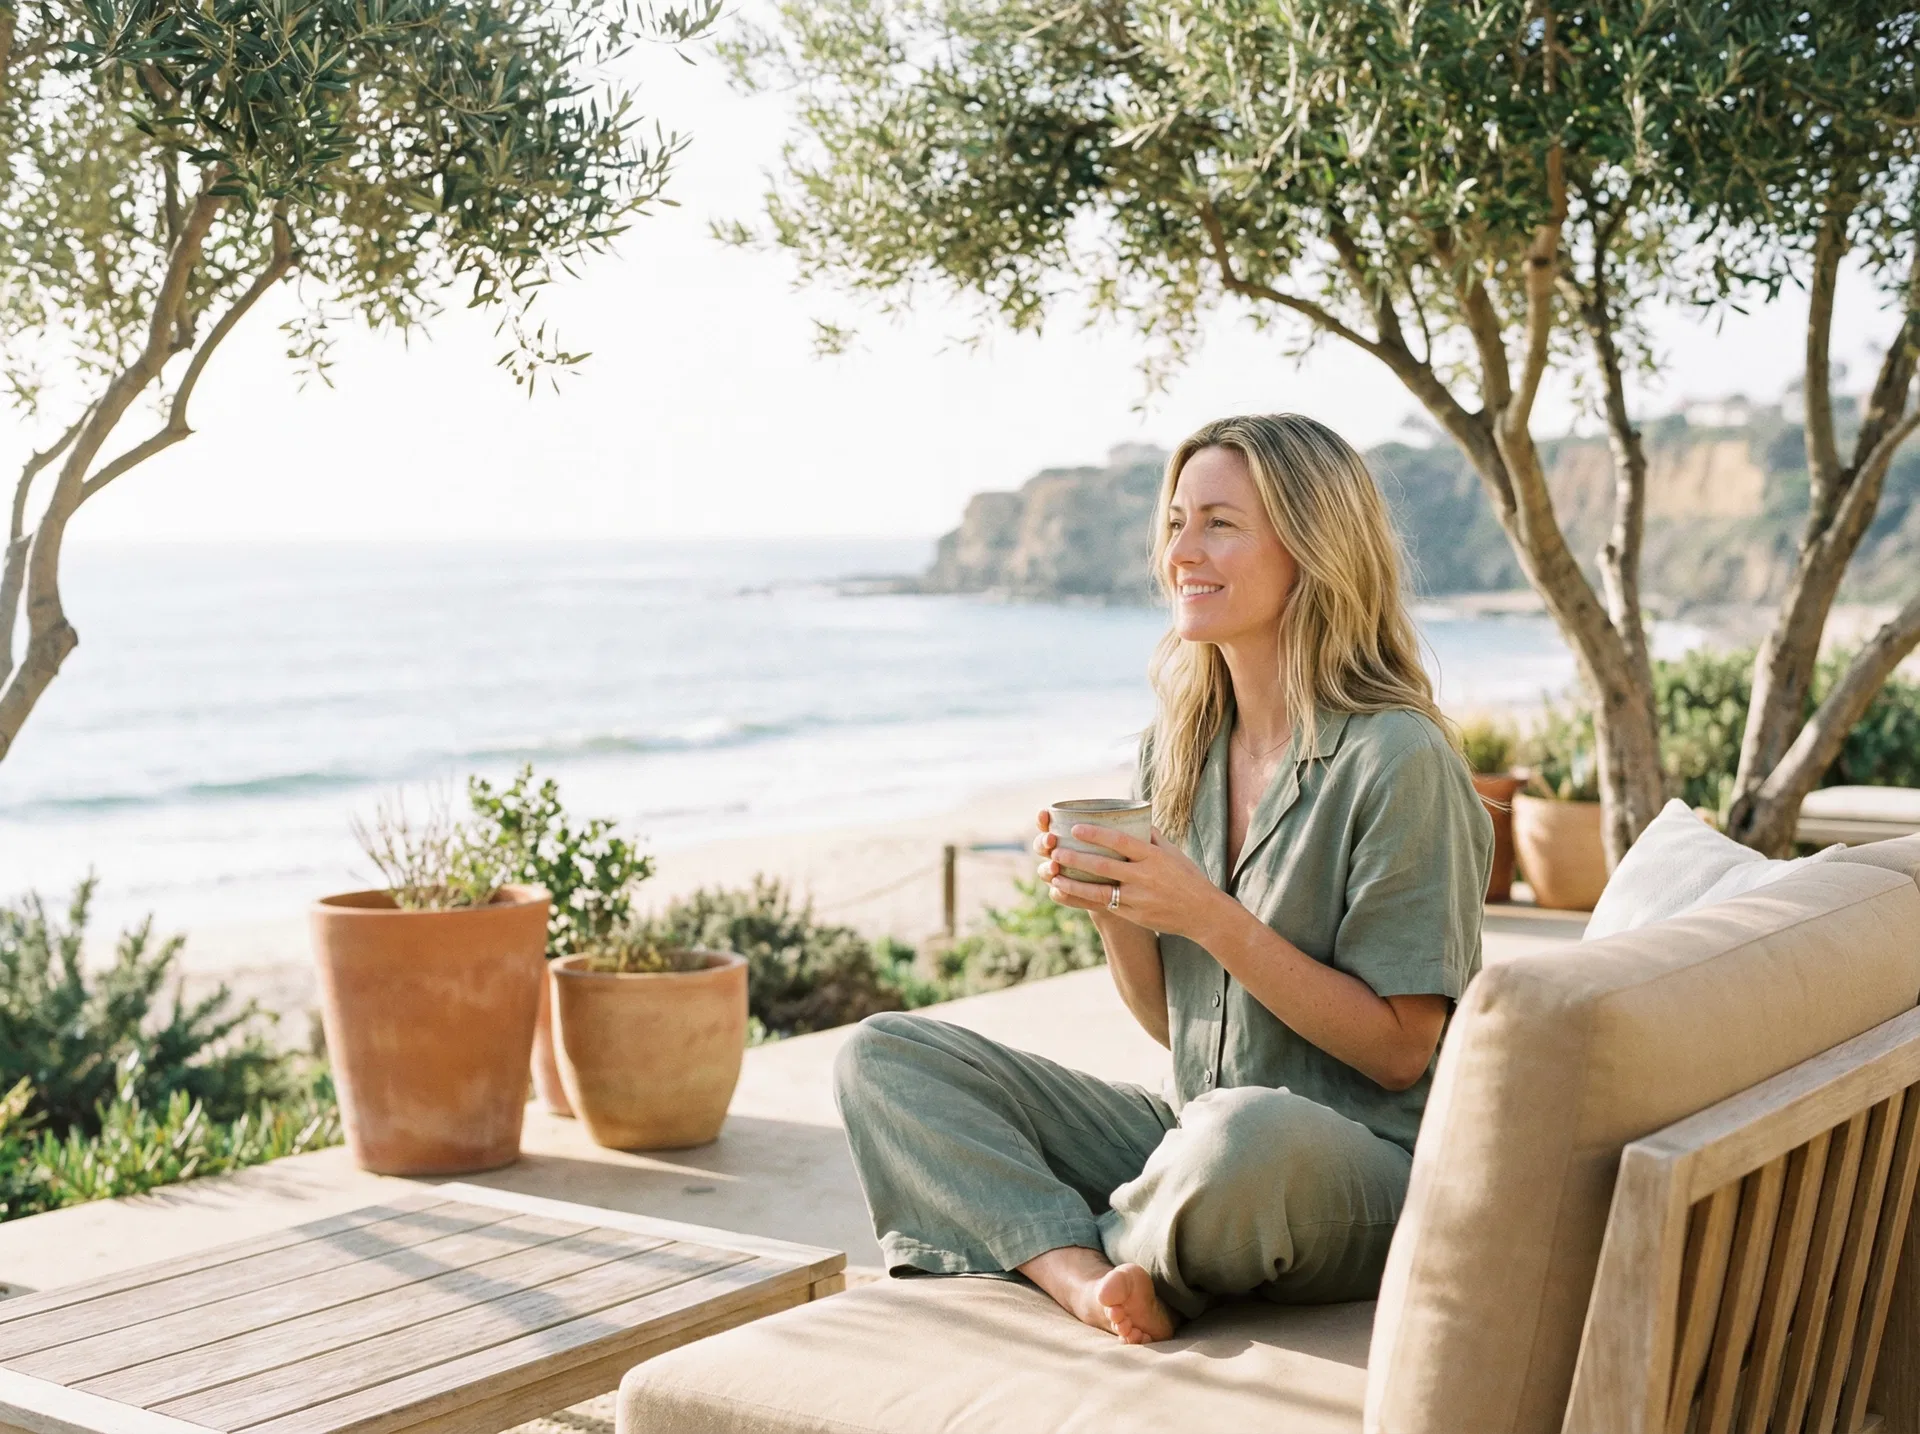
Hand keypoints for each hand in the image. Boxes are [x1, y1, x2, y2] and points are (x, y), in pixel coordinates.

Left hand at [1033, 810, 1225, 939]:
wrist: (1202, 913)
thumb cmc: (1187, 877)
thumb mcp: (1173, 852)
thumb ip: (1150, 836)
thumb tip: (1133, 816)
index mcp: (1153, 856)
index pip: (1121, 842)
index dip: (1097, 834)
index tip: (1076, 828)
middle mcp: (1144, 876)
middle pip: (1104, 866)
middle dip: (1077, 858)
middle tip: (1055, 851)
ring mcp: (1138, 898)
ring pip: (1099, 891)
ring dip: (1073, 883)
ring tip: (1053, 876)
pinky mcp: (1134, 915)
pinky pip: (1104, 906)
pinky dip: (1082, 900)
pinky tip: (1064, 894)